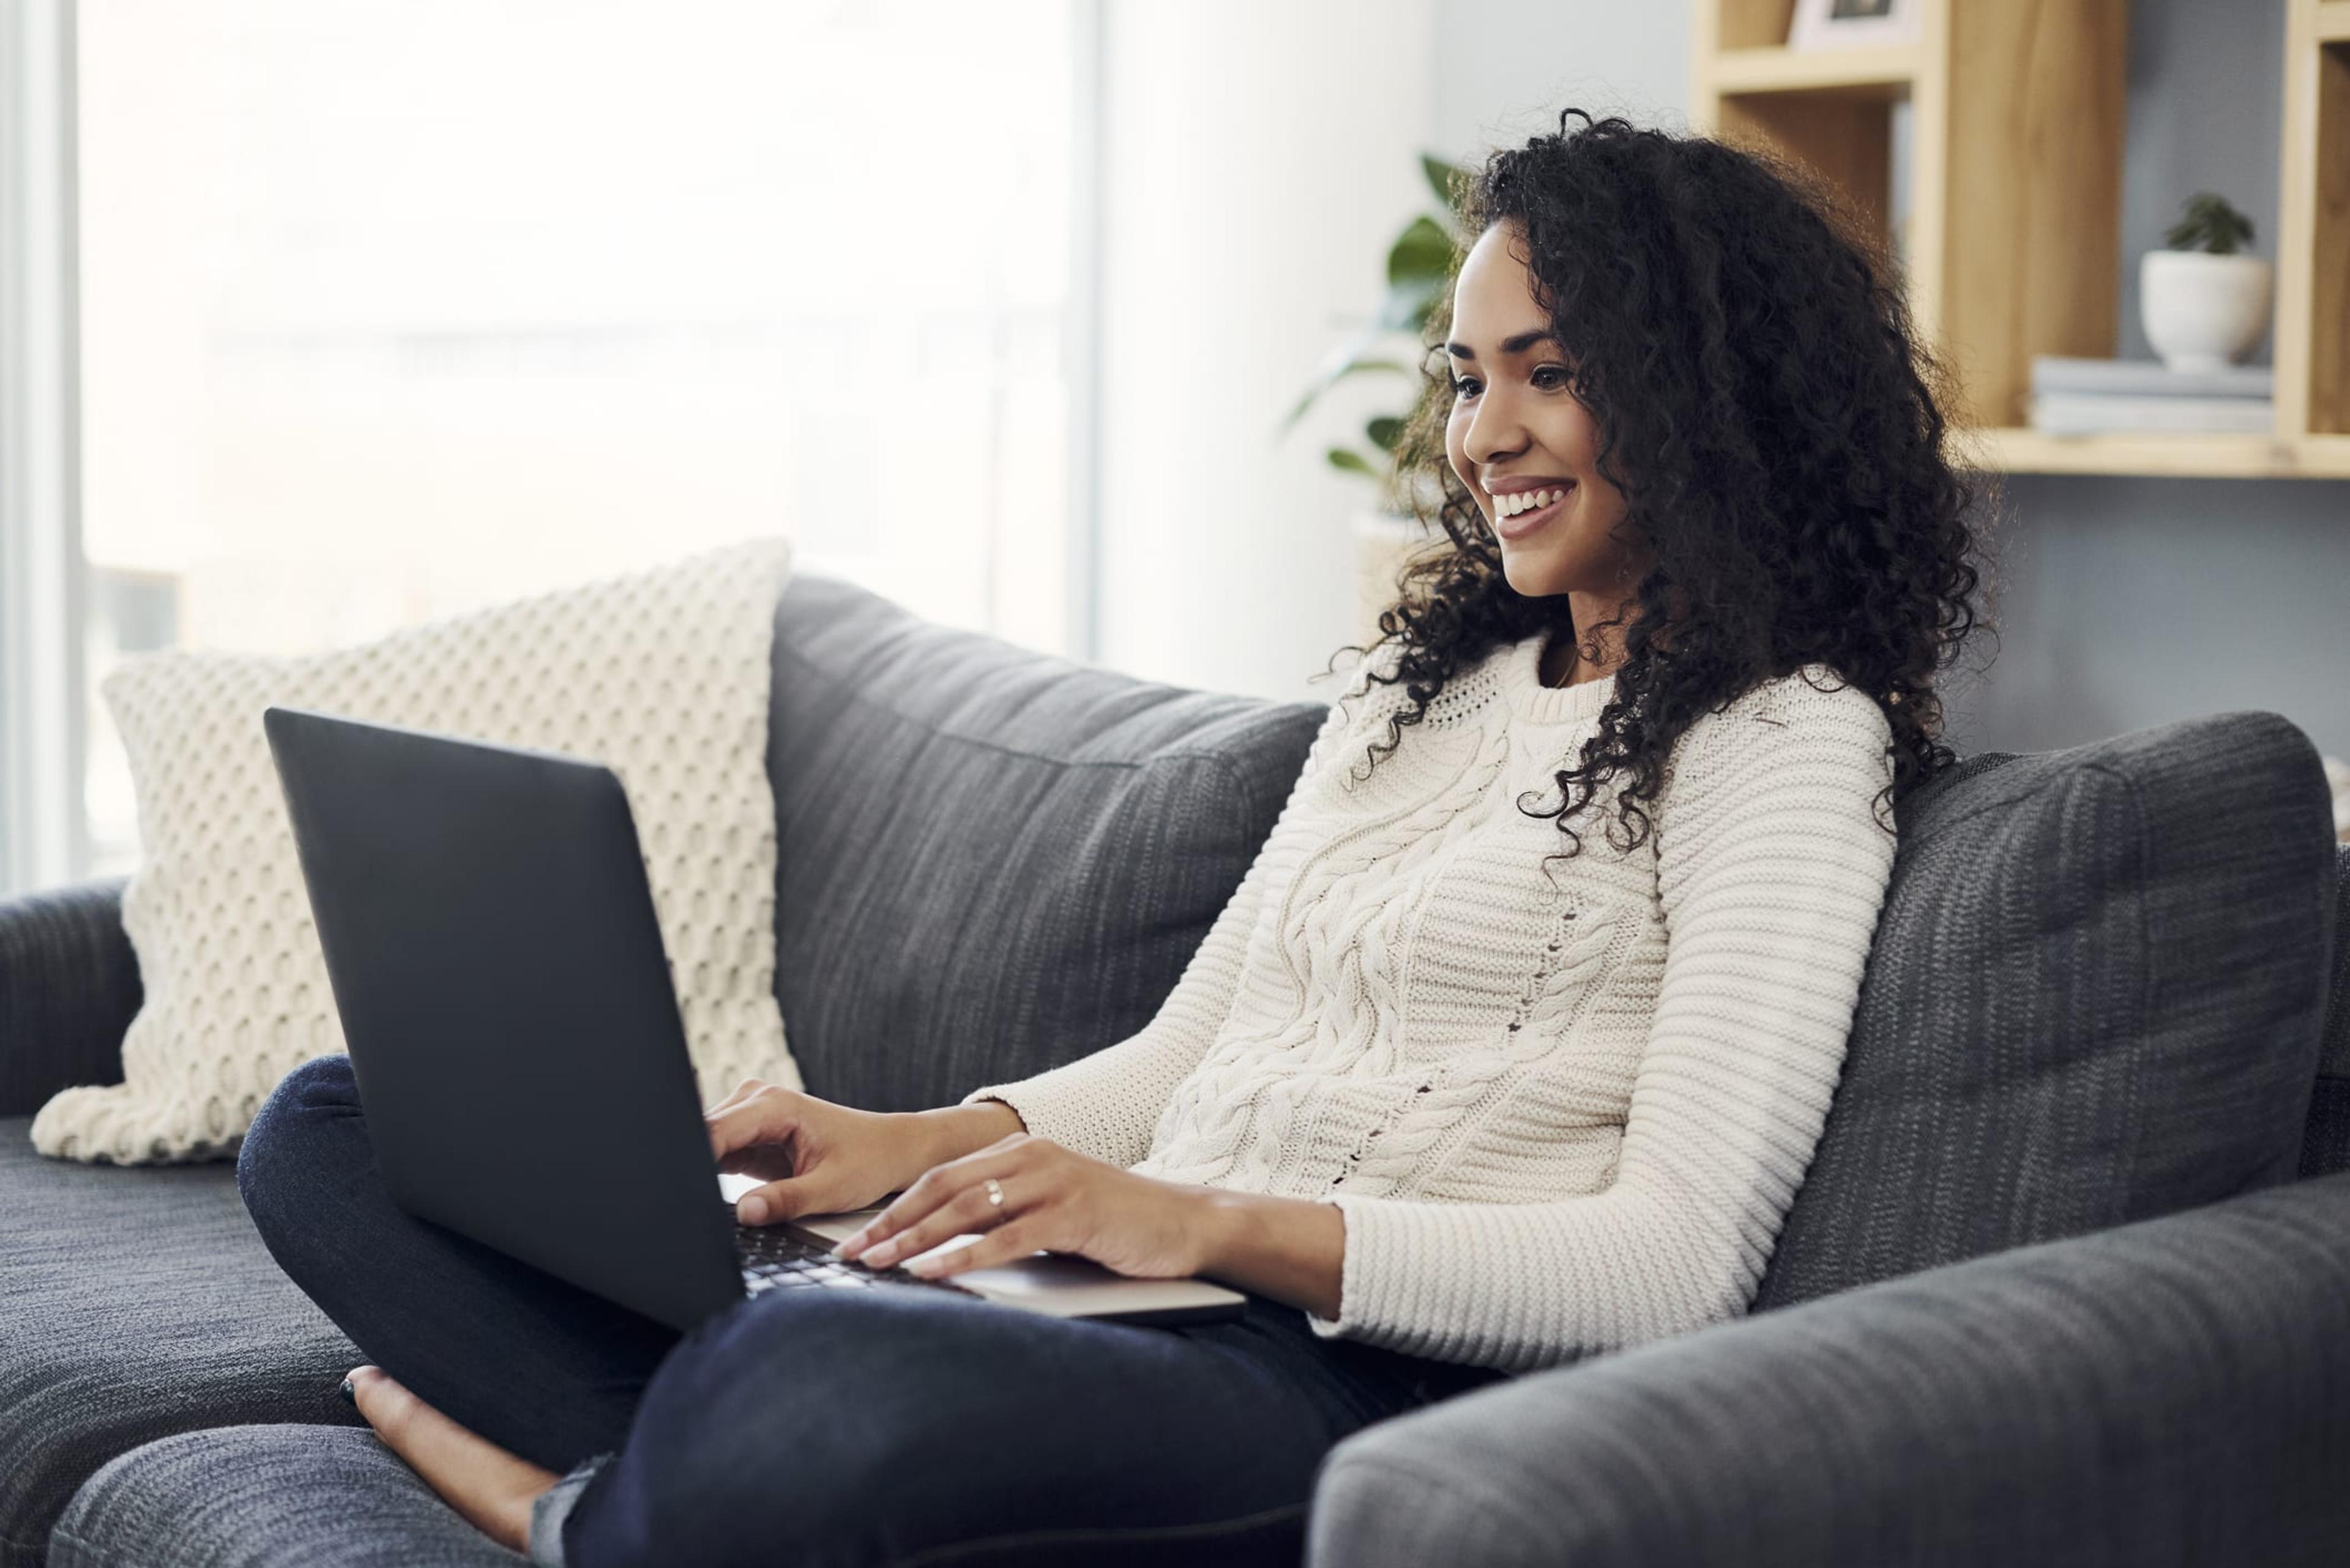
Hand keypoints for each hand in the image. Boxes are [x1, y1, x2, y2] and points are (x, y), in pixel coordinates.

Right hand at [706, 1078, 938, 1224]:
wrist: (891, 1149)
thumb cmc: (870, 1161)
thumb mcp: (832, 1188)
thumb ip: (786, 1200)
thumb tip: (744, 1213)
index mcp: (775, 1105)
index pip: (712, 1131)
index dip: (692, 1162)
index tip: (684, 1193)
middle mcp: (756, 1101)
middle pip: (700, 1134)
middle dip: (693, 1169)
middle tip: (693, 1206)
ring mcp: (749, 1116)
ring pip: (703, 1144)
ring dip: (701, 1172)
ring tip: (707, 1201)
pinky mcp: (748, 1135)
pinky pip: (716, 1153)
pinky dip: (711, 1175)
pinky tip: (716, 1194)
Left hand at [834, 1132, 1214, 1281]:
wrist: (1183, 1223)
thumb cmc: (1112, 1224)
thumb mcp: (1047, 1210)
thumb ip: (1001, 1217)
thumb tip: (935, 1246)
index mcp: (1018, 1151)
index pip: (941, 1177)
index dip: (894, 1207)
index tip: (857, 1239)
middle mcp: (1030, 1157)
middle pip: (943, 1188)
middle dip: (891, 1223)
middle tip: (852, 1254)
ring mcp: (1052, 1181)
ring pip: (966, 1208)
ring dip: (915, 1239)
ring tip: (879, 1263)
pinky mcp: (1072, 1212)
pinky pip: (1005, 1237)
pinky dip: (963, 1257)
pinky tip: (932, 1273)